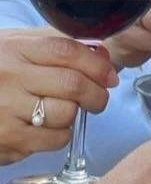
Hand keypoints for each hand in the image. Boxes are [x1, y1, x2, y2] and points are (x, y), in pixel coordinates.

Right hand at [0, 30, 117, 164]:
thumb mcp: (14, 46)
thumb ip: (55, 44)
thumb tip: (101, 54)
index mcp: (15, 48)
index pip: (66, 50)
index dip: (96, 63)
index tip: (108, 74)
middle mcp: (11, 77)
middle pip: (72, 84)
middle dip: (96, 93)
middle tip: (98, 98)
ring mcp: (8, 110)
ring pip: (66, 114)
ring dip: (74, 114)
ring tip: (61, 110)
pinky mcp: (9, 139)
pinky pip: (55, 139)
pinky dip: (60, 134)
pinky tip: (45, 127)